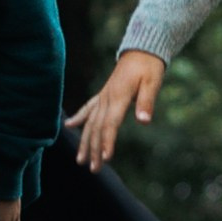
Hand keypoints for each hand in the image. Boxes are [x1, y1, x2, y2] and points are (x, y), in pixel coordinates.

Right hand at [67, 50, 166, 167]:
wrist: (141, 51)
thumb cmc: (149, 67)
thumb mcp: (152, 83)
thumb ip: (147, 102)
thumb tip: (144, 122)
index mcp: (118, 97)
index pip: (110, 124)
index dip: (107, 141)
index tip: (106, 157)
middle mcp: (106, 99)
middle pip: (97, 128)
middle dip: (94, 149)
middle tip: (93, 169)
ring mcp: (103, 97)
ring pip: (90, 122)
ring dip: (85, 142)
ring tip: (80, 161)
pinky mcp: (103, 95)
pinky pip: (88, 108)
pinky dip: (79, 118)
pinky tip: (69, 126)